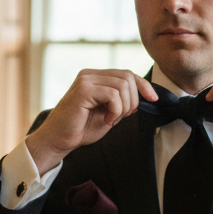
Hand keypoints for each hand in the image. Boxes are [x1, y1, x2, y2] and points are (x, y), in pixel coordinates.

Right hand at [25, 70, 157, 174]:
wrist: (58, 139)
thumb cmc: (80, 129)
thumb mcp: (108, 113)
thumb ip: (123, 102)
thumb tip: (143, 96)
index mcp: (96, 77)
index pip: (127, 74)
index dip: (144, 85)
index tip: (154, 99)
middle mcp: (90, 74)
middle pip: (128, 77)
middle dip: (133, 100)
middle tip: (120, 117)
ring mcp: (86, 80)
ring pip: (123, 85)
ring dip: (124, 107)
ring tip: (111, 119)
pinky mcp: (83, 89)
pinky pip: (113, 95)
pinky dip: (116, 110)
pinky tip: (106, 120)